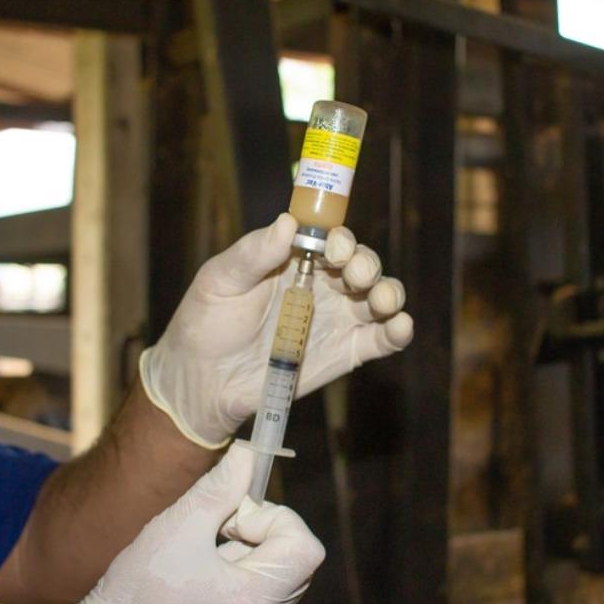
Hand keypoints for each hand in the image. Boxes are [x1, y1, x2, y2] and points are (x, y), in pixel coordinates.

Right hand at [55, 443, 324, 603]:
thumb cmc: (139, 591)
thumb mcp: (179, 527)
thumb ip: (221, 487)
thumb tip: (249, 454)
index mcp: (256, 601)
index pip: (306, 548)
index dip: (275, 520)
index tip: (233, 520)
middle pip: (295, 559)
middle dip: (262, 532)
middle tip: (217, 529)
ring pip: (278, 574)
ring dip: (249, 551)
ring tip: (203, 554)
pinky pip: (261, 594)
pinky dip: (240, 572)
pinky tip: (200, 573)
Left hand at [142, 213, 413, 446]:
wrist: (203, 380)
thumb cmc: (205, 323)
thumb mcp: (220, 280)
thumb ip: (253, 253)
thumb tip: (287, 223)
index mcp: (295, 259)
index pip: (329, 238)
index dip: (339, 238)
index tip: (333, 246)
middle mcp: (323, 284)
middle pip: (361, 264)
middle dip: (365, 264)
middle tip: (354, 274)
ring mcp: (338, 319)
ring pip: (379, 297)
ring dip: (388, 292)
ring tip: (381, 301)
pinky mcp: (346, 352)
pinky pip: (381, 339)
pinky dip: (398, 331)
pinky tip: (400, 326)